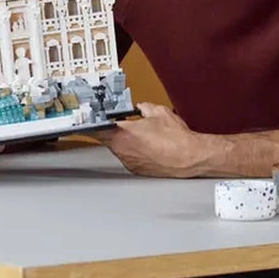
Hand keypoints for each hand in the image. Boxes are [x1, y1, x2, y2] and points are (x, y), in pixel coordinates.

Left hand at [94, 102, 213, 177]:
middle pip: (108, 138)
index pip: (97, 127)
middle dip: (114, 130)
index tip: (89, 120)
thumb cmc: (175, 137)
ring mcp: (129, 162)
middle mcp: (122, 150)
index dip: (92, 122)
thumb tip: (140, 108)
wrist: (189, 157)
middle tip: (125, 123)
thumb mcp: (158, 112)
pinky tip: (148, 146)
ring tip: (143, 135)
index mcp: (123, 133)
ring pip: (119, 148)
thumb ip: (144, 107)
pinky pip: (129, 157)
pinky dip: (134, 151)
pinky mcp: (136, 170)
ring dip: (126, 141)